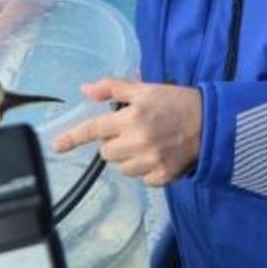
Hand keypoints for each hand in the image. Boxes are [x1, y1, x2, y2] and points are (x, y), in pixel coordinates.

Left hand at [52, 78, 201, 186]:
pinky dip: (146, 170)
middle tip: (130, 131)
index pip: (94, 129)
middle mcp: (138, 142)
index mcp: (131, 118)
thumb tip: (85, 90)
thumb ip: (113, 88)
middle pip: (106, 153)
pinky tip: (157, 155)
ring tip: (146, 143)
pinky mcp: (163, 176)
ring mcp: (151, 162)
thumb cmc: (174, 101)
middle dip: (113, 143)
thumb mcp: (144, 88)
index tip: (56, 146)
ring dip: (128, 158)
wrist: (211, 121)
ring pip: (122, 168)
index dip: (73, 137)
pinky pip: (142, 179)